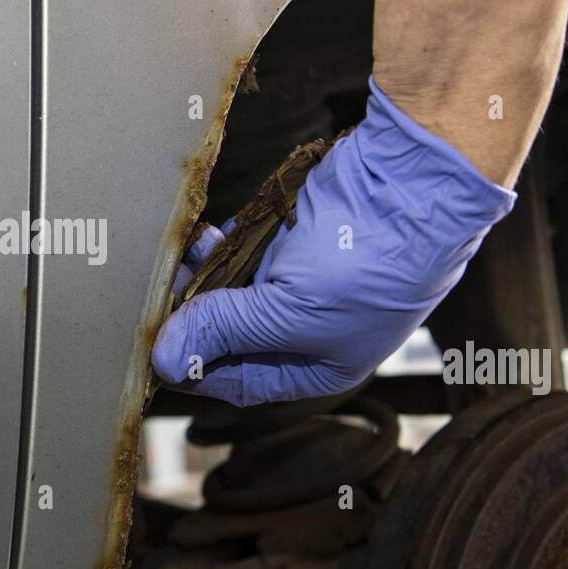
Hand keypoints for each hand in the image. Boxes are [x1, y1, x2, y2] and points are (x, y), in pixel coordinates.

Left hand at [152, 78, 514, 404]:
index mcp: (322, 365)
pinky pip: (245, 247)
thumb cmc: (369, 267)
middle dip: (194, 316)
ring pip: (234, 287)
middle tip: (156, 299)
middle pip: (233, 332)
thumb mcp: (289, 312)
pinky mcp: (296, 235)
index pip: (242, 382)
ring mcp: (304, 277)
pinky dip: (221, 243)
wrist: (413, 187)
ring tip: (178, 260)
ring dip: (202, 276)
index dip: (197, 368)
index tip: (154, 350)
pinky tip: (202, 236)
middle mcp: (311, 327)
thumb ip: (224, 330)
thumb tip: (165, 360)